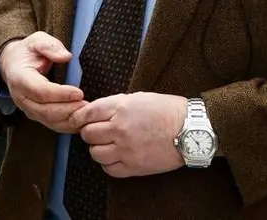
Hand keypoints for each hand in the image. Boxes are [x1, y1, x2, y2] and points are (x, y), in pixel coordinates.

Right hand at [0, 32, 86, 133]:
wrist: (13, 64)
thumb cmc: (27, 52)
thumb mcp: (36, 40)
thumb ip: (49, 46)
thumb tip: (65, 56)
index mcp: (19, 78)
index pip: (41, 91)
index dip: (60, 94)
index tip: (79, 93)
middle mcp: (21, 98)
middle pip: (45, 110)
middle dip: (68, 110)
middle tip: (88, 106)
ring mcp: (27, 109)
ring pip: (49, 121)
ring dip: (70, 120)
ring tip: (88, 114)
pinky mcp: (35, 115)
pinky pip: (52, 125)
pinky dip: (67, 126)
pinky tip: (81, 121)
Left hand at [71, 92, 187, 177]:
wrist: (190, 130)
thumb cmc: (167, 110)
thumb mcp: (138, 98)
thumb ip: (115, 105)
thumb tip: (95, 111)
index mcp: (121, 108)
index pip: (87, 114)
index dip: (78, 117)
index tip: (76, 120)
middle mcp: (120, 129)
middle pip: (88, 134)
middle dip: (89, 132)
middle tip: (96, 132)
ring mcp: (126, 149)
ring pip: (95, 153)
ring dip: (98, 148)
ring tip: (107, 144)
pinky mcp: (134, 166)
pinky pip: (109, 169)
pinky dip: (108, 163)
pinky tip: (115, 156)